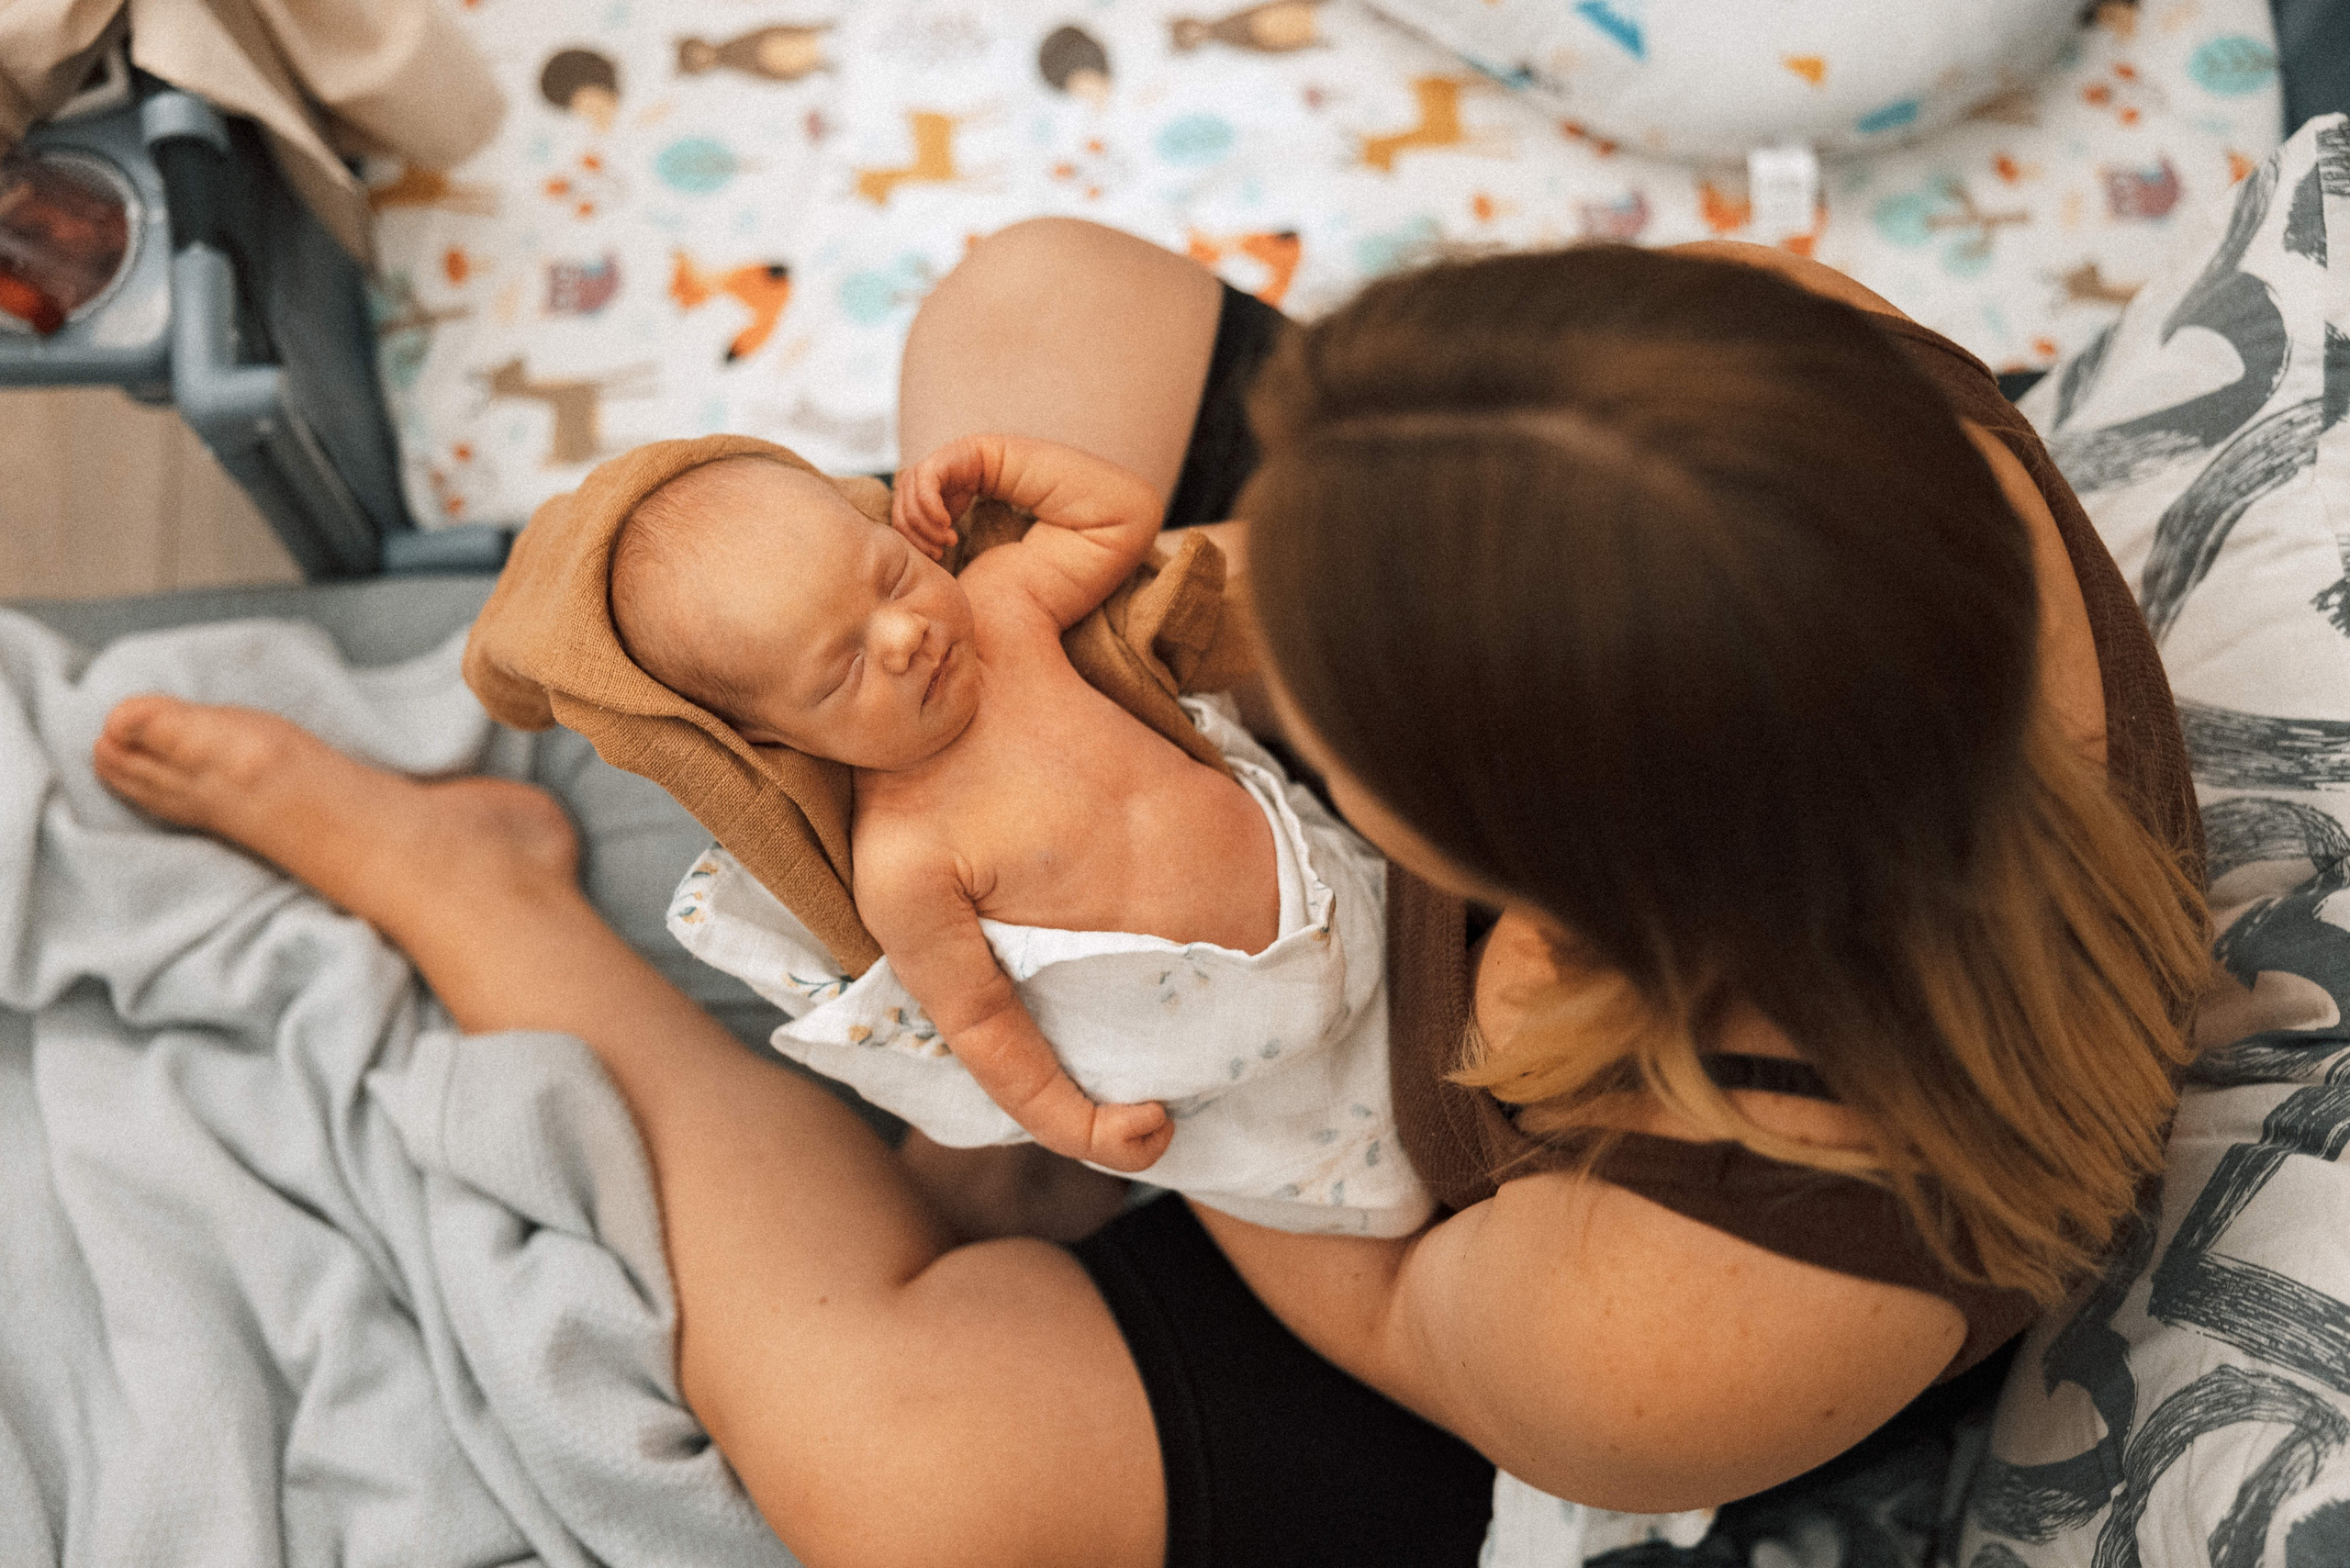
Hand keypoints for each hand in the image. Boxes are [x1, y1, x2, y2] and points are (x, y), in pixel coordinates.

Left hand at [892, 436, 989, 561]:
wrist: (979, 465)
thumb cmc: (958, 494)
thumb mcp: (941, 519)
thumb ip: (929, 533)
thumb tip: (925, 562)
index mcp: (902, 500)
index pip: (899, 530)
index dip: (916, 547)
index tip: (937, 556)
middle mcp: (903, 488)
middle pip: (903, 524)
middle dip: (923, 542)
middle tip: (942, 552)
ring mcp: (913, 477)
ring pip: (913, 513)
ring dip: (933, 532)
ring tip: (951, 539)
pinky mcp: (928, 469)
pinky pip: (925, 496)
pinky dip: (936, 514)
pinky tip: (949, 523)